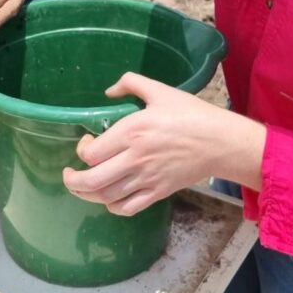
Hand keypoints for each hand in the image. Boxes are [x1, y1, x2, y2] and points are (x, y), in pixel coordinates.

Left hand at [63, 73, 265, 215]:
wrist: (223, 142)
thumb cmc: (192, 115)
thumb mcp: (160, 91)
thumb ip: (131, 83)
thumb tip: (108, 91)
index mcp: (132, 133)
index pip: (91, 153)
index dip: (81, 150)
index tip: (86, 142)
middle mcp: (135, 159)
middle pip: (92, 181)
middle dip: (72, 181)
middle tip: (70, 174)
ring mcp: (147, 179)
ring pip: (106, 197)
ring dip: (87, 195)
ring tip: (83, 186)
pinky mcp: (159, 192)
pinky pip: (128, 208)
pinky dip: (112, 207)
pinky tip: (109, 197)